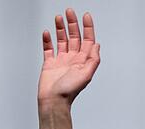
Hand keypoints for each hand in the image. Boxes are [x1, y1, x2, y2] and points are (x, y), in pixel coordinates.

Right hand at [37, 8, 99, 128]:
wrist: (53, 101)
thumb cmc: (69, 91)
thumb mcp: (86, 75)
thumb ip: (93, 60)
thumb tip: (97, 45)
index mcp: (83, 61)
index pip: (87, 41)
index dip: (87, 28)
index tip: (85, 16)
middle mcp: (73, 59)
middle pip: (74, 37)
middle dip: (73, 24)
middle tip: (69, 11)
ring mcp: (61, 61)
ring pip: (62, 40)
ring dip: (61, 29)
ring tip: (58, 17)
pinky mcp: (49, 64)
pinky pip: (48, 49)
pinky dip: (47, 40)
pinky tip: (47, 32)